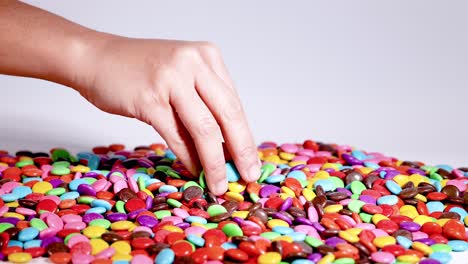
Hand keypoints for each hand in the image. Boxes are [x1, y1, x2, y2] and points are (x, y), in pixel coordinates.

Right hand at [74, 35, 260, 194]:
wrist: (96, 58)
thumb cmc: (140, 71)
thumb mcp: (181, 76)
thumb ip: (204, 103)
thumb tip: (226, 148)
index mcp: (207, 56)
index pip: (234, 103)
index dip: (245, 135)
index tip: (249, 159)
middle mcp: (193, 63)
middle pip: (228, 114)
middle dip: (241, 151)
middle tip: (248, 176)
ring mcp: (171, 79)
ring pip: (205, 129)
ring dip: (214, 163)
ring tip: (219, 184)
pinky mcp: (149, 99)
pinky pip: (177, 136)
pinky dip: (189, 159)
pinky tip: (195, 173)